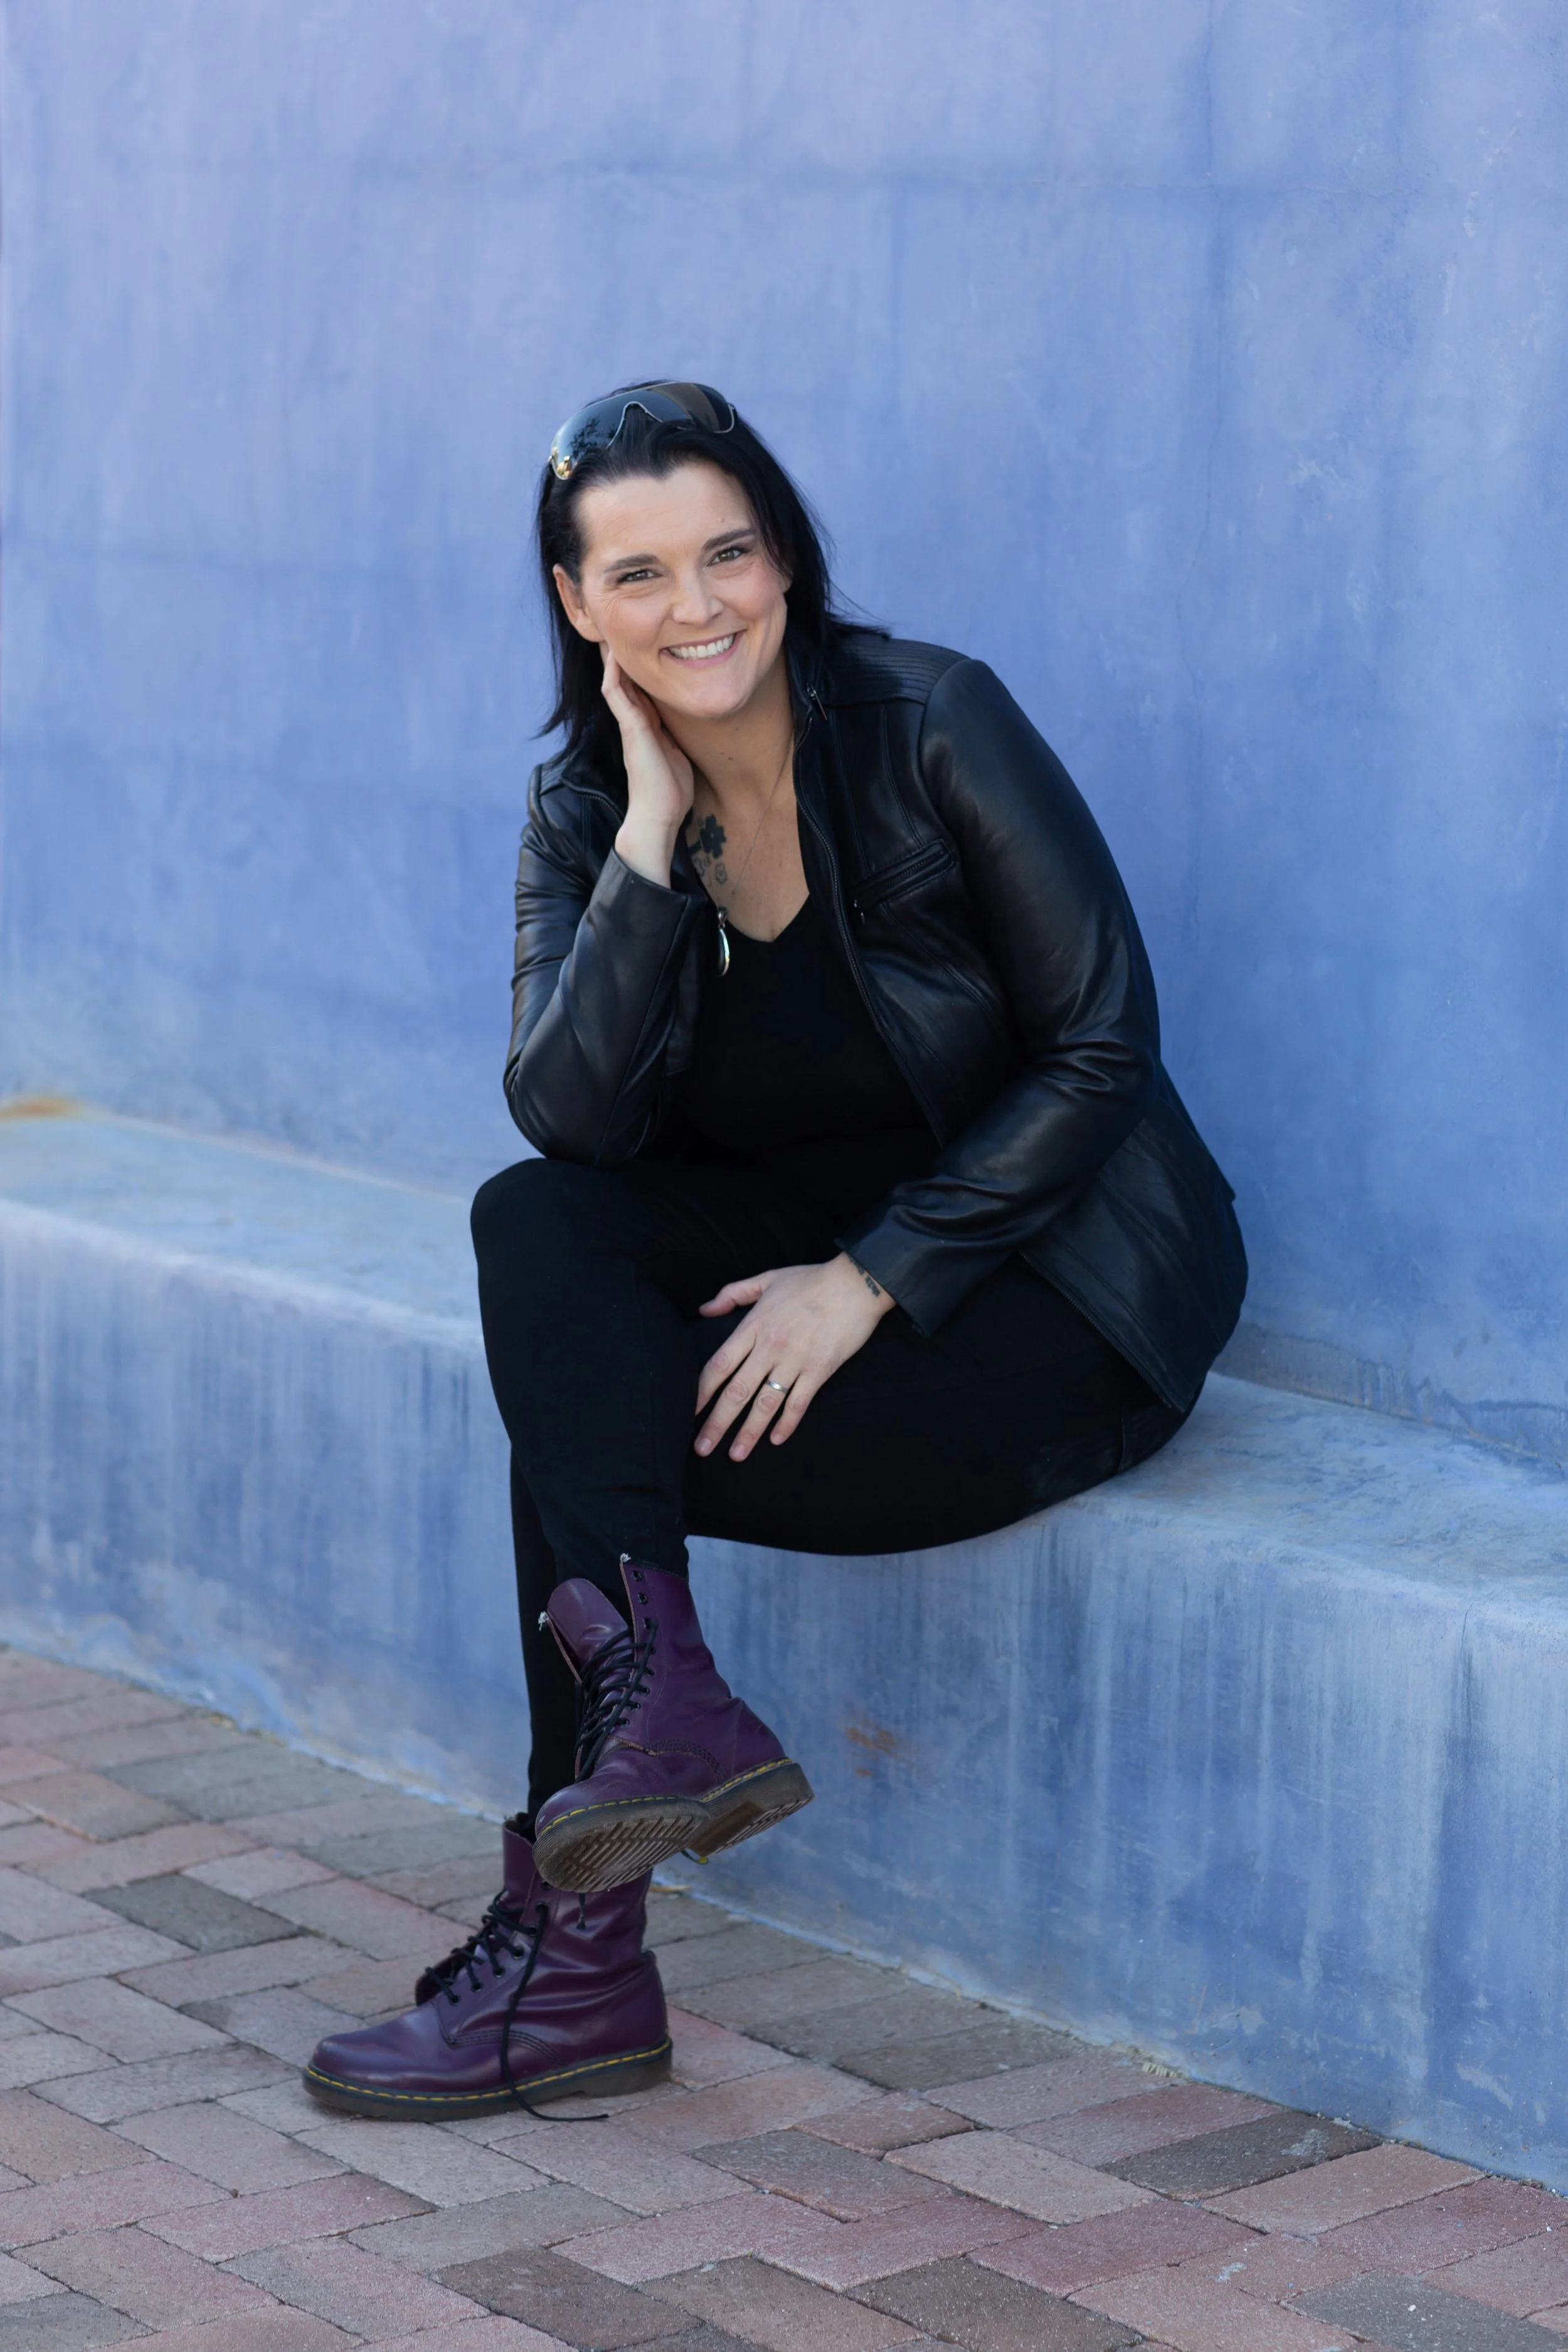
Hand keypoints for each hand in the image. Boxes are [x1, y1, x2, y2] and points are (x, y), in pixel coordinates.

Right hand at [602, 647, 694, 885]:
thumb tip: (686, 726)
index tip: (645, 647)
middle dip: (623, 657)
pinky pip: (615, 694)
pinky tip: (614, 655)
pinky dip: (614, 673)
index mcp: (647, 727)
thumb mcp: (679, 755)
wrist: (659, 815)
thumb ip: (677, 737)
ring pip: (615, 682)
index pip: (640, 691)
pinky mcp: (630, 728)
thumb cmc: (671, 793)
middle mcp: (635, 723)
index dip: (640, 670)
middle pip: (625, 681)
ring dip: (613, 659)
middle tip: (622, 629)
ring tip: (612, 633)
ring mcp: (630, 724)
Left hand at [694, 1253, 896, 1460]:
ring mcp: (795, 1360)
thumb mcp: (767, 1279)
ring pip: (765, 1404)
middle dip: (717, 1423)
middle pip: (736, 1391)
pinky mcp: (820, 1370)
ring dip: (748, 1432)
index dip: (701, 1391)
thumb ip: (732, 1294)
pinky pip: (799, 1403)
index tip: (689, 1412)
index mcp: (754, 1325)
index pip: (719, 1365)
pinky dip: (787, 1424)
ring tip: (735, 1455)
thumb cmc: (811, 1279)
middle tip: (701, 1448)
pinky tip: (776, 1440)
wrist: (857, 1283)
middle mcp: (770, 1347)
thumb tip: (704, 1310)